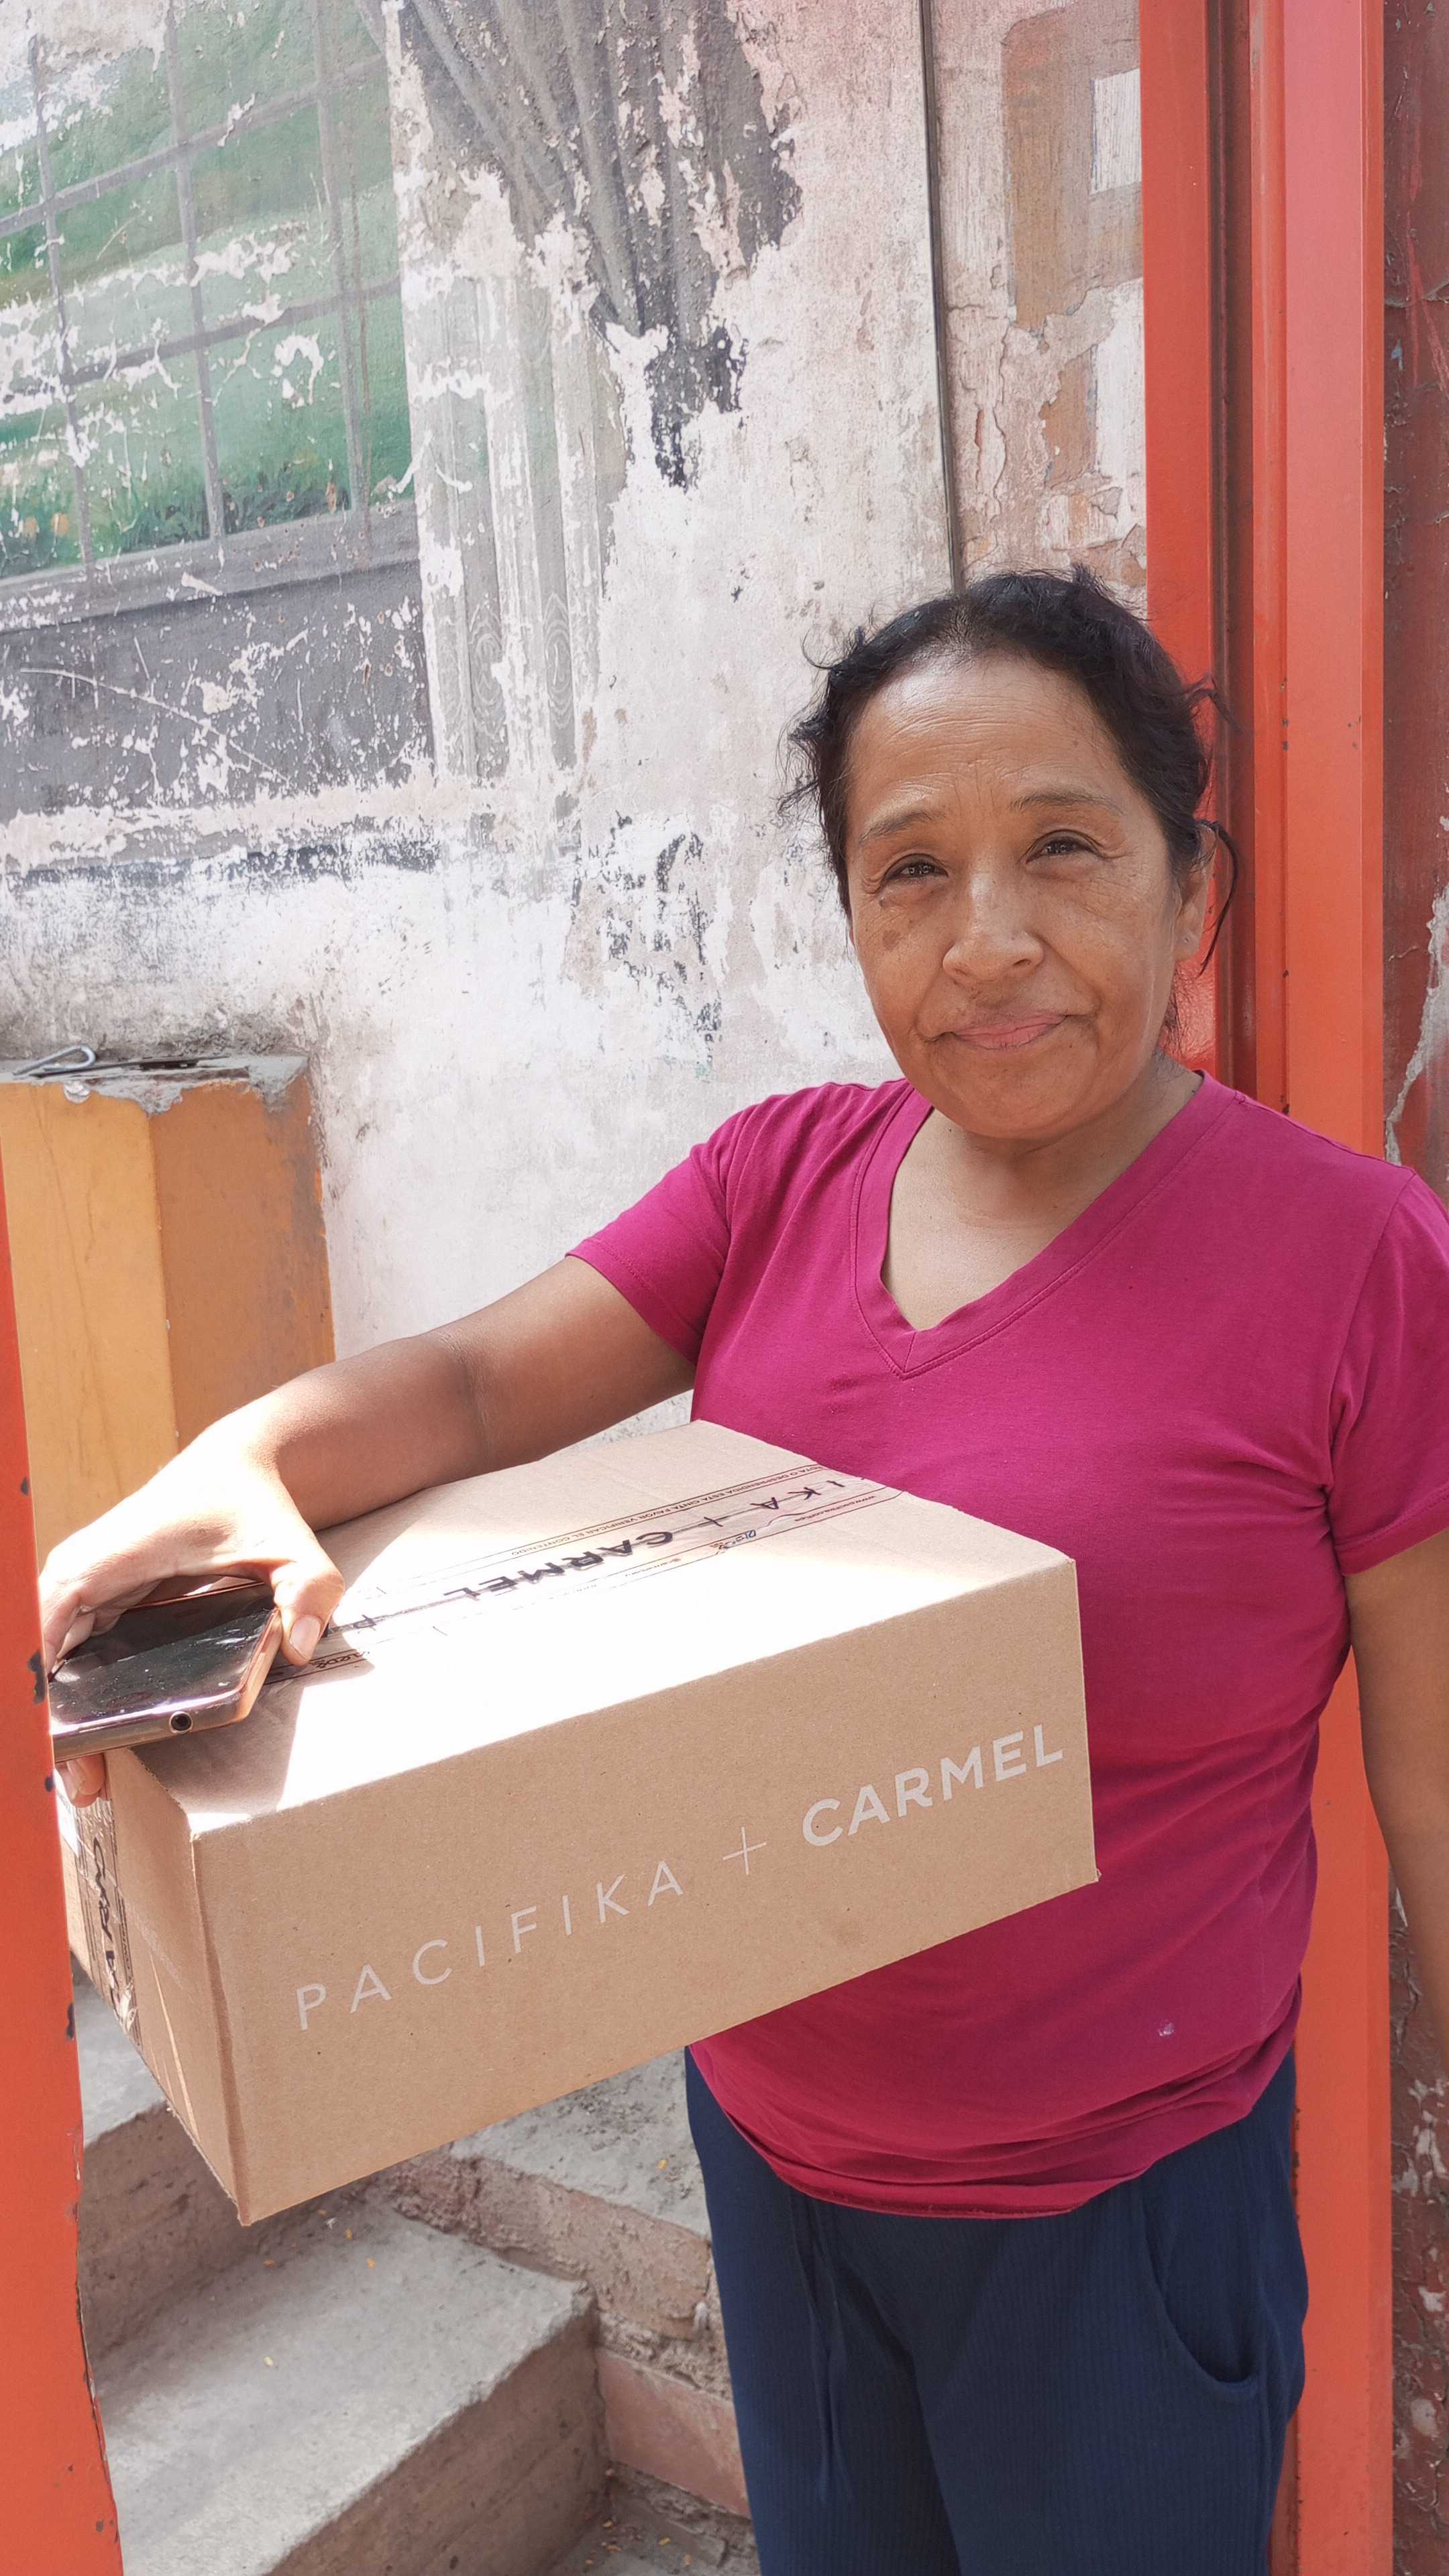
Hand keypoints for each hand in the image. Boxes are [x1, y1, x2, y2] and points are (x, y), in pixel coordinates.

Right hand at [40, 1446, 343, 1808]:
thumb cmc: (253, 1505)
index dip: (41, 1679)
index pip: (46, 1619)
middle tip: (83, 1785)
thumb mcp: (293, 1544)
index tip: (53, 1735)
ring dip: (59, 1718)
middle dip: (53, 1720)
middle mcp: (79, 1572)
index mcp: (110, 1557)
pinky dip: (71, 1699)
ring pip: (46, 1662)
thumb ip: (309, 1589)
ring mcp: (80, 1587)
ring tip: (87, 1782)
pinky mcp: (91, 1603)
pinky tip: (90, 1747)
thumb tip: (304, 1645)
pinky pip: (63, 1657)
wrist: (236, 1468)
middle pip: (40, 1656)